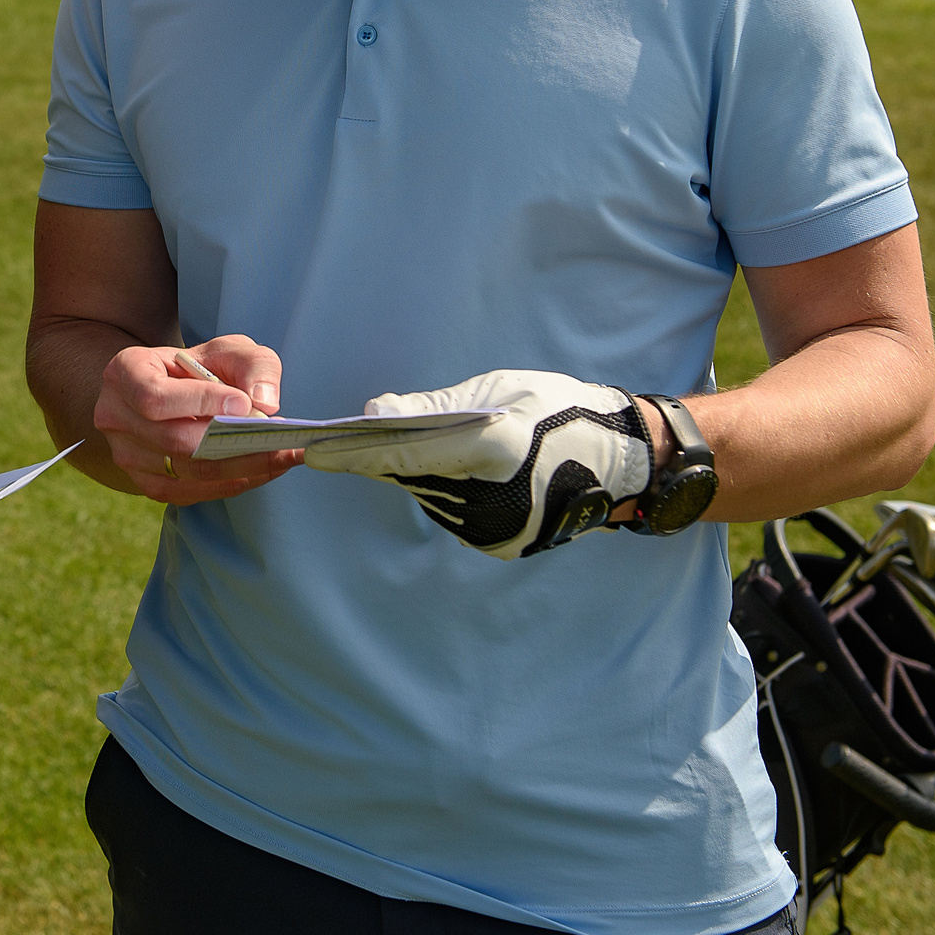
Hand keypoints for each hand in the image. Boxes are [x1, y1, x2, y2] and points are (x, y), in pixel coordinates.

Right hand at [93, 334, 299, 506]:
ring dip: (241, 467)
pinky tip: (262, 470)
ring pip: (187, 471)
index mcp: (124, 373)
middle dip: (231, 442)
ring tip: (282, 457)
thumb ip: (252, 365)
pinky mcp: (147, 483)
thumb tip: (265, 402)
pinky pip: (191, 492)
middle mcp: (114, 416)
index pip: (154, 396)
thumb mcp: (227, 349)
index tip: (244, 403)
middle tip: (279, 440)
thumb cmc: (198, 367)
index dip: (200, 402)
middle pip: (173, 440)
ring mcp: (126, 456)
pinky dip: (231, 483)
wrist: (172, 390)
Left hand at [304, 370, 652, 558]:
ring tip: (394, 450)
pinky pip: (452, 514)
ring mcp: (499, 528)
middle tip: (332, 445)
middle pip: (411, 476)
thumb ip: (434, 406)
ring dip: (409, 474)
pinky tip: (442, 472)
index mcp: (495, 448)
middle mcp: (494, 496)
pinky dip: (439, 491)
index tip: (314, 452)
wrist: (621, 462)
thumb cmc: (557, 408)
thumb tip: (377, 411)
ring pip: (428, 496)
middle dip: (375, 458)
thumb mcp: (498, 389)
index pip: (407, 453)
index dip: (356, 453)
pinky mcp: (503, 545)